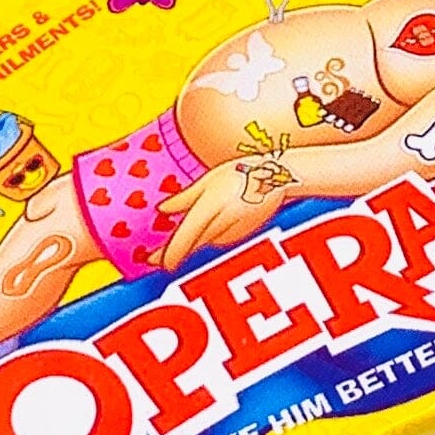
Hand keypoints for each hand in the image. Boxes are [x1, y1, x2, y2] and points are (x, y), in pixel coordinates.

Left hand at [158, 159, 291, 268]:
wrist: (280, 178)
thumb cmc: (243, 172)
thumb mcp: (209, 180)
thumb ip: (186, 198)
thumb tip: (162, 209)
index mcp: (212, 205)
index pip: (187, 236)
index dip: (171, 252)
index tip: (157, 262)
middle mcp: (224, 222)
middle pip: (194, 244)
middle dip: (175, 253)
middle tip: (155, 260)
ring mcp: (235, 231)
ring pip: (206, 244)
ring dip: (190, 247)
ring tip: (171, 250)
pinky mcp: (243, 234)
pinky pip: (219, 240)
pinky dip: (207, 240)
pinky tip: (201, 236)